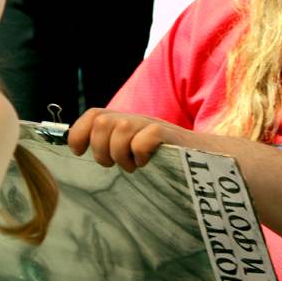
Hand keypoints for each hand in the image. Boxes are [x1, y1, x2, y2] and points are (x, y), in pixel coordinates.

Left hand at [67, 108, 192, 172]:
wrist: (204, 159)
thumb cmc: (165, 160)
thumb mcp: (134, 152)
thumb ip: (112, 148)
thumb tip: (80, 155)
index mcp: (125, 122)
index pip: (94, 114)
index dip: (79, 131)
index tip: (78, 151)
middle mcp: (136, 119)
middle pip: (102, 122)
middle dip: (100, 148)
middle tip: (112, 164)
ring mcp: (151, 124)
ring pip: (120, 129)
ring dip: (120, 154)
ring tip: (132, 166)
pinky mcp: (166, 134)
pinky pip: (142, 140)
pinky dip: (140, 155)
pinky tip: (148, 162)